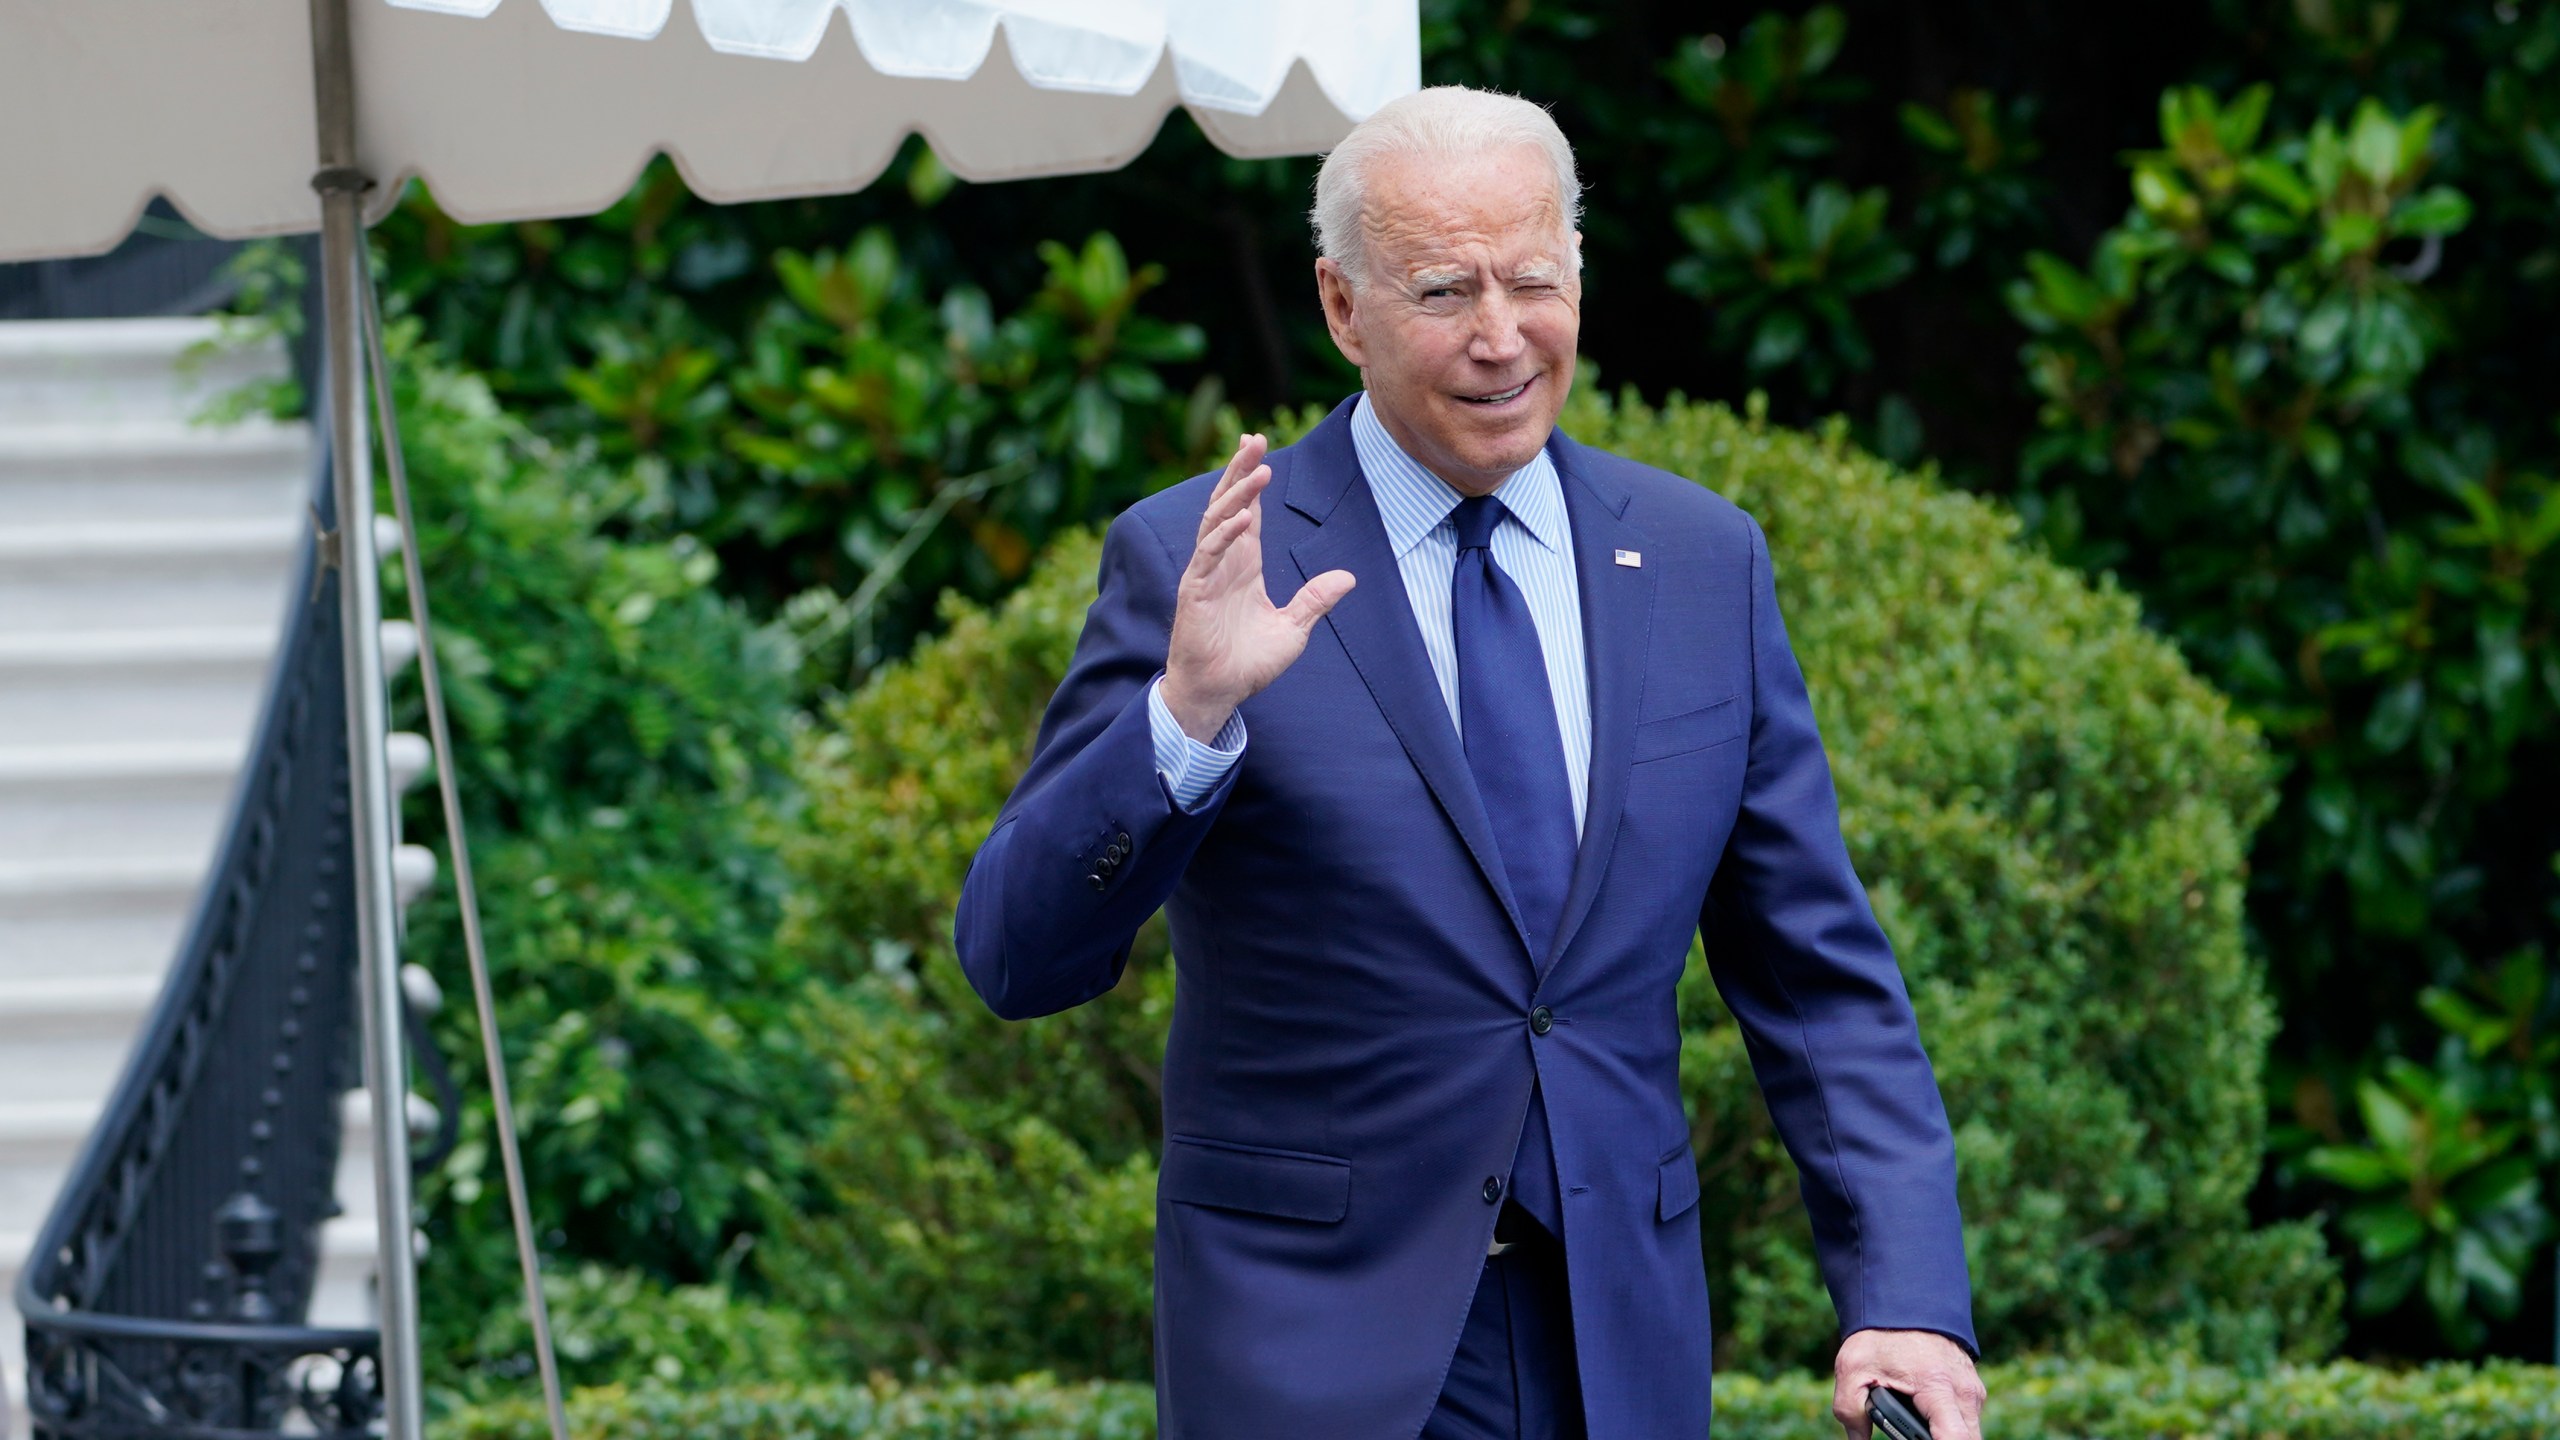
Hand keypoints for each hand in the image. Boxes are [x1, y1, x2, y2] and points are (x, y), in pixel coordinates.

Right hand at [1161, 433, 1355, 741]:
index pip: (1247, 511)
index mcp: (1243, 564)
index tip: (1260, 448)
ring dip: (1236, 494)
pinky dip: (1224, 535)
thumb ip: (1315, 600)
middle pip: (1229, 504)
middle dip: (1240, 471)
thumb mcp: (1294, 628)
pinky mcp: (1196, 592)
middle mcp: (1223, 562)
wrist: (1220, 693)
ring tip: (1257, 468)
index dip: (1251, 479)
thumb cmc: (1248, 662)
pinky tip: (1241, 518)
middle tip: (1254, 438)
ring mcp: (1206, 574)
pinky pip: (1208, 556)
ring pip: (1216, 521)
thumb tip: (1348, 577)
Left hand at [1832, 1329, 1983, 1439]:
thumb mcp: (1852, 1369)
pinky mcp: (1972, 1390)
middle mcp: (1964, 1391)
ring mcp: (1972, 1391)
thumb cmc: (1879, 1334)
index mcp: (1937, 1386)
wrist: (1905, 1299)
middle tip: (1910, 1436)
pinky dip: (1949, 1428)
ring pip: (1969, 1433)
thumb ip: (1851, 1411)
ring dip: (1946, 1436)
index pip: (1955, 1438)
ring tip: (1915, 1431)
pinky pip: (1967, 1421)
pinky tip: (1926, 1424)